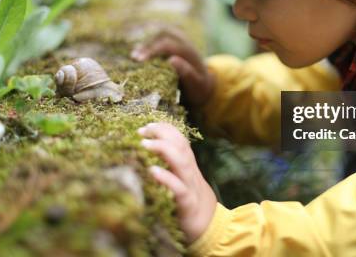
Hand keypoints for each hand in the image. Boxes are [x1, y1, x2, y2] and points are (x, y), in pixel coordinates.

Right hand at [130, 28, 215, 107]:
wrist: (206, 83)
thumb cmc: (199, 86)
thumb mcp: (196, 83)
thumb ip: (187, 72)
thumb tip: (172, 59)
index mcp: (188, 51)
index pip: (167, 44)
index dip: (152, 50)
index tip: (139, 60)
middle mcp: (183, 42)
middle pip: (161, 36)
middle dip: (146, 46)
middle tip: (133, 58)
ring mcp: (179, 41)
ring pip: (159, 35)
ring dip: (146, 43)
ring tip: (133, 56)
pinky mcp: (174, 43)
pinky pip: (159, 38)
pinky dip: (148, 43)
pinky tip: (137, 52)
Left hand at [138, 122, 216, 243]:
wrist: (212, 228)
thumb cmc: (191, 203)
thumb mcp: (182, 181)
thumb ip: (172, 168)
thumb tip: (149, 158)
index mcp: (188, 166)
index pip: (179, 139)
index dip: (164, 129)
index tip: (146, 127)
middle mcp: (190, 172)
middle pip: (180, 145)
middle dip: (162, 133)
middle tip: (142, 131)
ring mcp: (190, 186)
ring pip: (181, 161)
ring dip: (163, 149)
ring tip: (145, 144)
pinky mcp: (187, 204)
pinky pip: (178, 188)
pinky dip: (166, 178)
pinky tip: (152, 172)